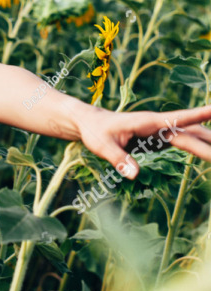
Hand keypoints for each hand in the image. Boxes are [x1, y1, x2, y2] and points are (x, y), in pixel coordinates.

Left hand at [77, 104, 210, 178]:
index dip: (199, 114)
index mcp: (148, 122)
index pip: (179, 118)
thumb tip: (135, 175)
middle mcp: (159, 125)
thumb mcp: (102, 146)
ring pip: (192, 137)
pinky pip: (185, 144)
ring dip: (209, 144)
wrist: (91, 123)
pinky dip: (201, 148)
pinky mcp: (161, 140)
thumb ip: (118, 159)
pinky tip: (210, 153)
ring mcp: (162, 132)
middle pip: (192, 134)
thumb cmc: (96, 132)